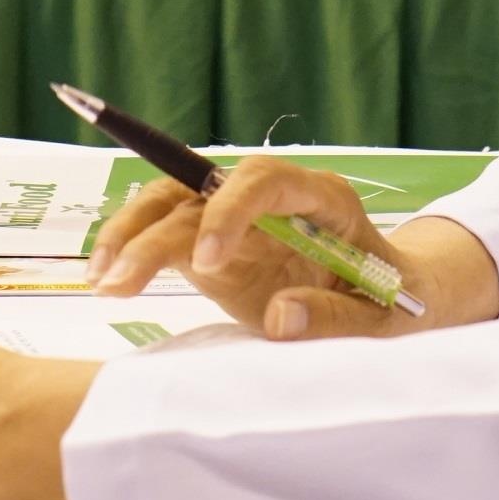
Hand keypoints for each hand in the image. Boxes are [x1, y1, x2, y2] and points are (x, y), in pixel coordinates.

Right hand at [89, 155, 425, 340]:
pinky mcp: (214, 249)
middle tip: (123, 278)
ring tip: (102, 279)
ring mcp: (238, 221)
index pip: (265, 180)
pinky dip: (132, 254)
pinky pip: (164, 238)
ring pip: (169, 205)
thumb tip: (279, 318)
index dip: (230, 211)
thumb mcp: (383, 319)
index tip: (207, 261)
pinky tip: (106, 281)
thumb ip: (335, 317)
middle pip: (199, 188)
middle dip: (155, 228)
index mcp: (322, 199)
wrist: (392, 301)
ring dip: (130, 235)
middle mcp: (271, 199)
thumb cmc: (397, 302)